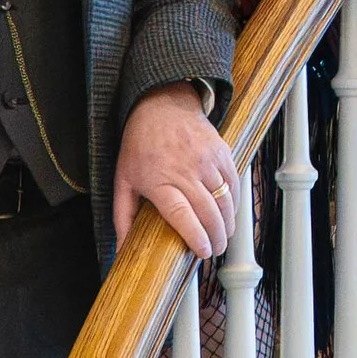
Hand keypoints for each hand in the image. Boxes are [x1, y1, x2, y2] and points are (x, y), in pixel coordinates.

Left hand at [115, 81, 239, 258]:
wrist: (161, 105)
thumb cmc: (139, 144)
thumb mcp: (123, 180)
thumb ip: (123, 217)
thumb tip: (121, 250)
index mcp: (159, 180)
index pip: (182, 215)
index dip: (196, 236)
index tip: (203, 252)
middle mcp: (185, 171)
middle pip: (208, 211)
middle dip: (217, 237)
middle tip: (216, 251)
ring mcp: (206, 160)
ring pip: (225, 199)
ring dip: (228, 223)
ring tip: (224, 237)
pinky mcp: (221, 152)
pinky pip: (234, 182)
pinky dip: (234, 202)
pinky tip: (229, 214)